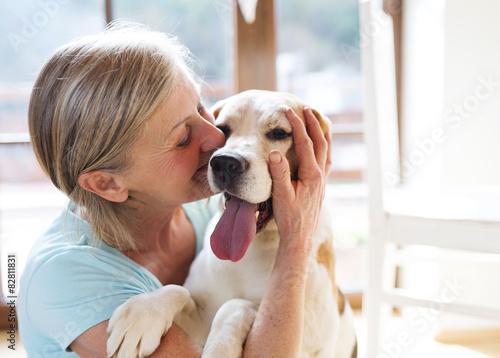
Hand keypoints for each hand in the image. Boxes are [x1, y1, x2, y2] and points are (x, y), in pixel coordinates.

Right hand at [268, 107, 331, 252]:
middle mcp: (320, 176)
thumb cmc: (289, 218)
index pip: (305, 143)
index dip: (297, 126)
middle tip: (306, 109)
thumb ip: (279, 173)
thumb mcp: (281, 196)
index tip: (288, 112)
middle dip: (313, 124)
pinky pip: (326, 161)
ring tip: (319, 122)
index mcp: (312, 175)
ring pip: (326, 151)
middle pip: (320, 143)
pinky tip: (321, 148)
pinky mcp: (320, 187)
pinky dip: (324, 149)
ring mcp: (322, 181)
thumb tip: (274, 152)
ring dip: (322, 134)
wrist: (299, 238)